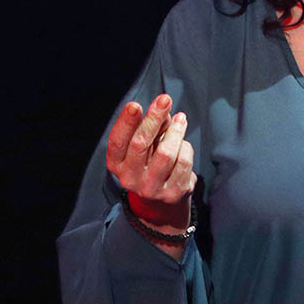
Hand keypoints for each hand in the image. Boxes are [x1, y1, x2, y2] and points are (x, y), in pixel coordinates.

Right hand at [106, 94, 195, 233]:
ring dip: (176, 131)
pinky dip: (186, 148)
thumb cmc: (150, 162)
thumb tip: (163, 108)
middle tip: (164, 100)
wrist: (162, 203)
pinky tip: (184, 144)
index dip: (125, 123)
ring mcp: (151, 188)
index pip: (117, 142)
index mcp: (117, 164)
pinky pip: (183, 162)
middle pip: (141, 144)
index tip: (135, 105)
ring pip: (166, 153)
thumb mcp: (145, 145)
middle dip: (153, 118)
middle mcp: (130, 179)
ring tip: (181, 120)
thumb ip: (150, 126)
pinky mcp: (172, 193)